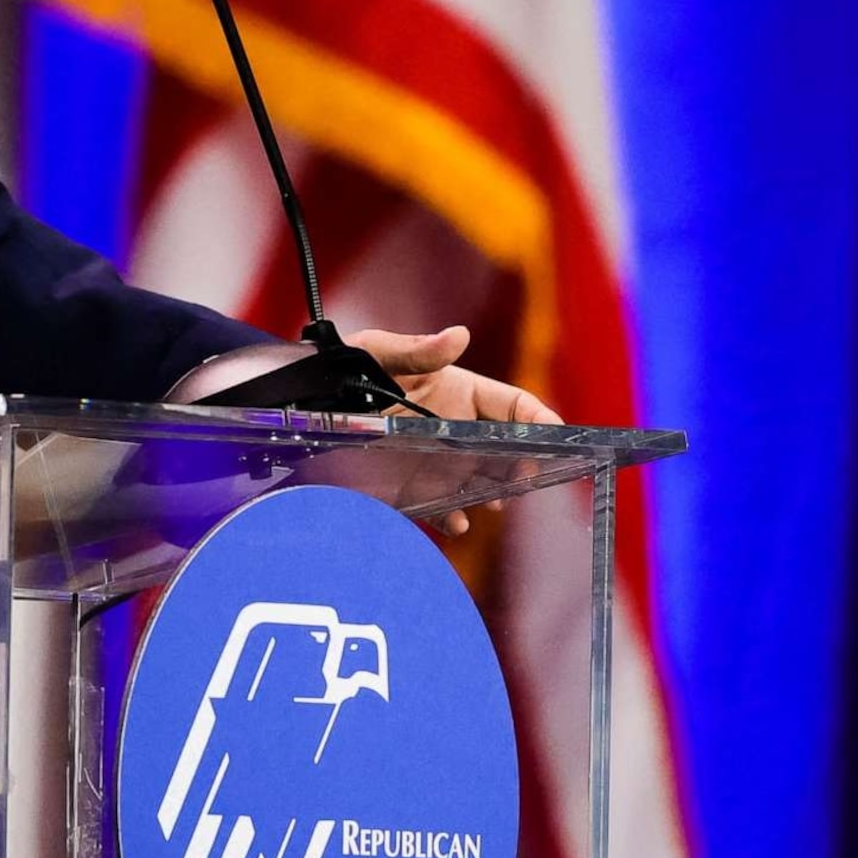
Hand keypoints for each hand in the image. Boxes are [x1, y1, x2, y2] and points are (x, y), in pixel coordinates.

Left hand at [339, 325, 560, 538]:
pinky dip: (452, 517)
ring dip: (493, 492)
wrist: (300, 403)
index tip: (557, 435)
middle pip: (505, 449)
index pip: (514, 405)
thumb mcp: (378, 350)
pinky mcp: (411, 486)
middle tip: (524, 477)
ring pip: (480, 480)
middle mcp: (455, 427)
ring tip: (493, 501)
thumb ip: (418, 350)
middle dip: (522, 464)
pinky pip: (441, 506)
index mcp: (459, 390)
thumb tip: (458, 336)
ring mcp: (436, 459)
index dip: (539, 419)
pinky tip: (457, 522)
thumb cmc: (343, 365)